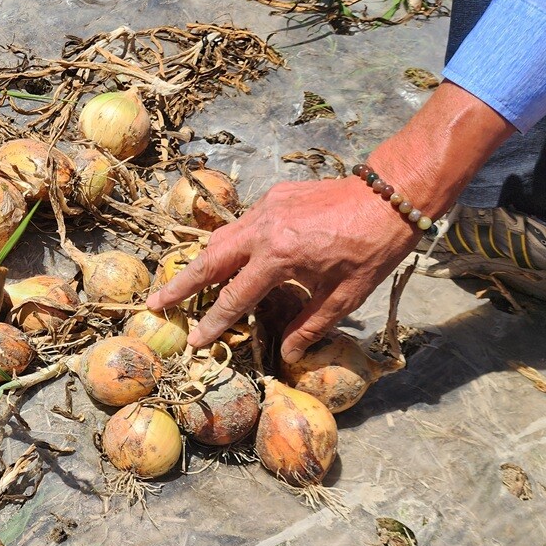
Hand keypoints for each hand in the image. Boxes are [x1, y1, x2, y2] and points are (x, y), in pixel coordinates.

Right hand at [145, 176, 420, 362]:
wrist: (391, 192)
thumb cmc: (374, 247)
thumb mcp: (346, 295)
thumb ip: (310, 324)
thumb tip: (287, 354)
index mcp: (280, 257)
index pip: (235, 297)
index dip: (214, 323)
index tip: (194, 340)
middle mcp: (263, 229)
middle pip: (209, 261)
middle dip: (180, 285)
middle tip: (154, 303)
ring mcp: (265, 209)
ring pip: (220, 239)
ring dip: (200, 263)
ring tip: (181, 285)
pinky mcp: (274, 197)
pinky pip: (241, 225)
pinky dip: (227, 245)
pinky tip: (227, 259)